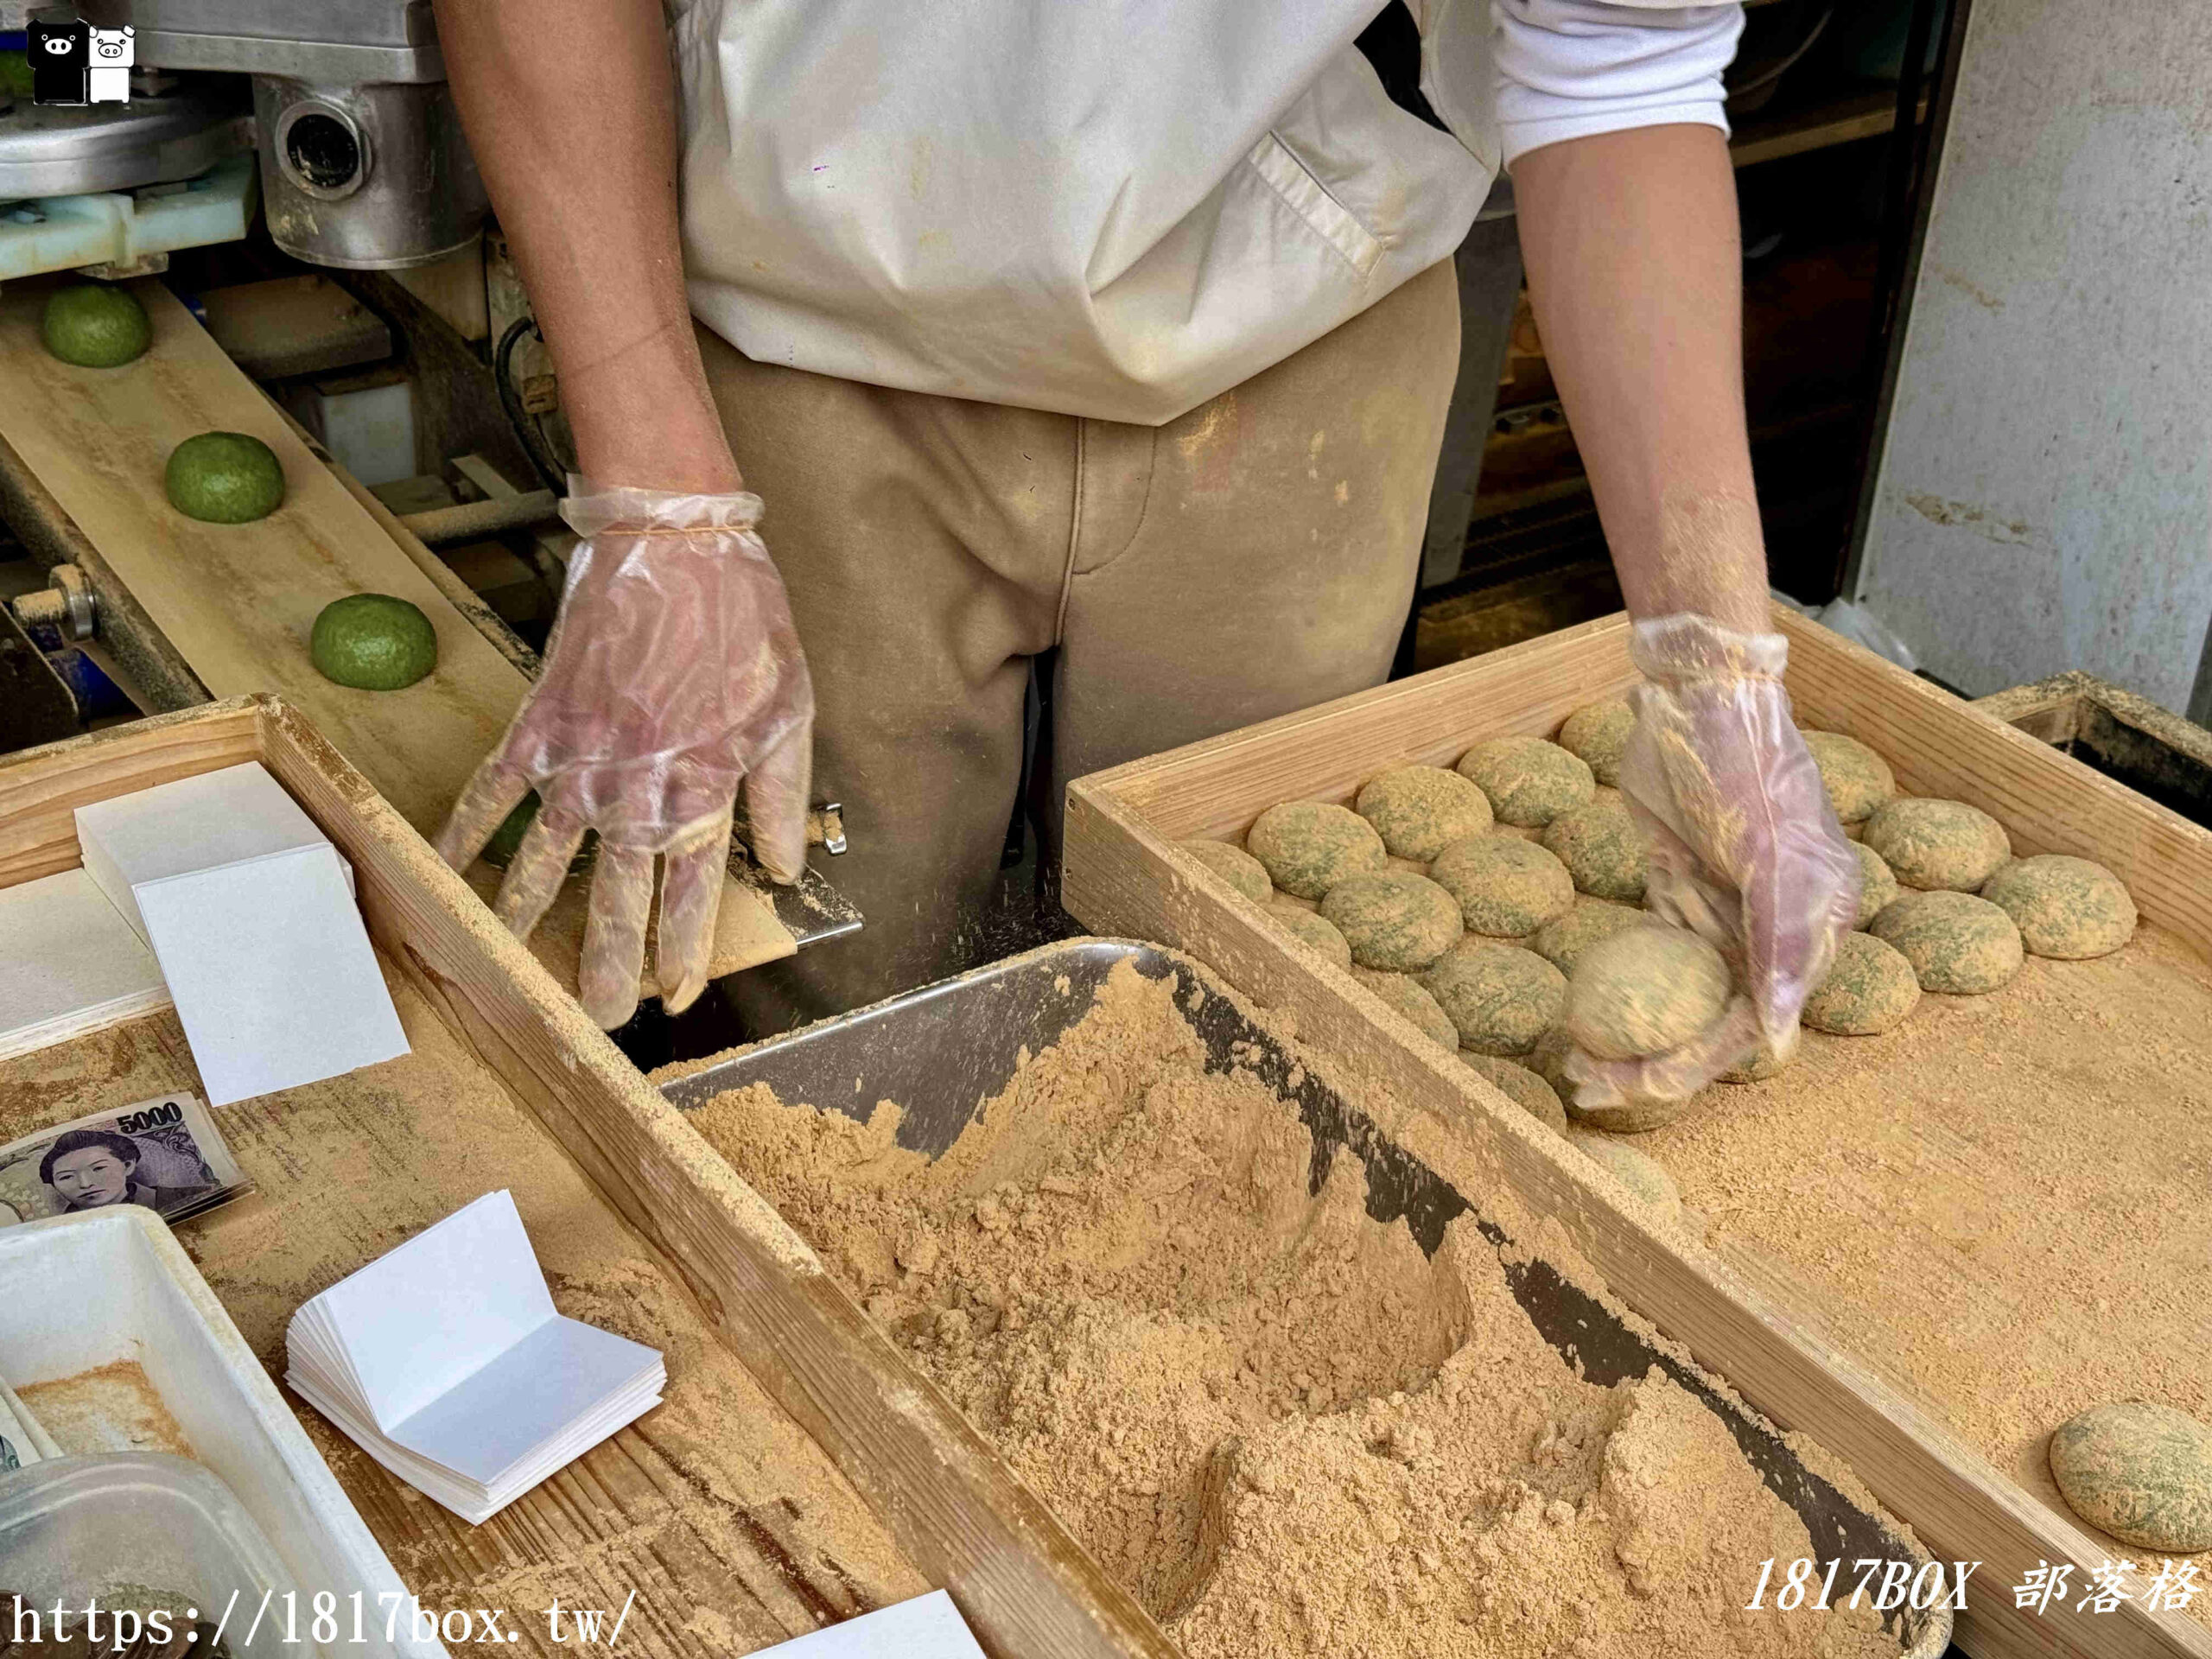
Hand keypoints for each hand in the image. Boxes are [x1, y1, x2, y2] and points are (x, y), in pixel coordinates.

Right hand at [437, 477, 813, 1028]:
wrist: (674, 539)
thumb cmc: (743, 621)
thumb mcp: (790, 708)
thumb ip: (782, 796)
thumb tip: (780, 868)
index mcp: (702, 788)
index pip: (691, 895)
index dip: (682, 951)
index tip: (673, 996)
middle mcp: (634, 787)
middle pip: (615, 895)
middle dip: (604, 963)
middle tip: (591, 1020)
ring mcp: (578, 757)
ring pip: (547, 858)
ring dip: (530, 919)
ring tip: (515, 972)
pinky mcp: (538, 720)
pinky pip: (491, 789)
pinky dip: (466, 833)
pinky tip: (446, 875)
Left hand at [1565, 614, 1858, 1109]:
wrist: (1695, 695)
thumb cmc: (1742, 766)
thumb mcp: (1766, 852)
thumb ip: (1777, 942)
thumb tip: (1776, 1037)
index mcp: (1813, 926)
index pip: (1754, 1019)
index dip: (1699, 1060)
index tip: (1644, 1086)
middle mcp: (1774, 927)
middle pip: (1714, 1017)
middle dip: (1656, 1059)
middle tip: (1592, 1086)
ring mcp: (1726, 907)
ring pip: (1681, 995)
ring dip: (1636, 1033)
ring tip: (1581, 1068)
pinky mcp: (1682, 884)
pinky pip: (1658, 954)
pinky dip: (1628, 988)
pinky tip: (1590, 1020)